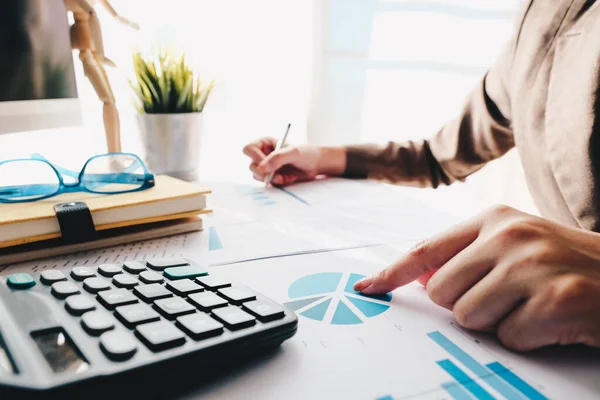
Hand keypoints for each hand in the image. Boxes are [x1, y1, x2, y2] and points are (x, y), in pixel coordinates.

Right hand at [242, 137, 345, 184]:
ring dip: (272, 178)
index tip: (267, 165)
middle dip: (265, 173)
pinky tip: (289, 178)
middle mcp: (263, 154)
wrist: (316, 164)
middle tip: (278, 175)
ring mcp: (267, 166)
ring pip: (257, 176)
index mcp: (265, 143)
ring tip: (286, 176)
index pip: (249, 149)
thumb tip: (261, 169)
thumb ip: (277, 159)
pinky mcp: (272, 176)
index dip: (256, 158)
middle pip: (251, 165)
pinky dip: (278, 182)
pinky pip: (267, 182)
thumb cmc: (306, 153)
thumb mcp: (293, 153)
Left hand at [354, 205, 599, 350]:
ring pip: (467, 317)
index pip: (426, 249)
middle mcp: (509, 235)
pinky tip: (552, 320)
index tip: (367, 287)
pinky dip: (527, 339)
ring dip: (496, 323)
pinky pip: (507, 338)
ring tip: (531, 306)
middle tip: (507, 297)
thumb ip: (467, 256)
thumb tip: (416, 277)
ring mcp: (532, 265)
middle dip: (466, 305)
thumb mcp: (516, 245)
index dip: (392, 271)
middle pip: (440, 292)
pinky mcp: (555, 300)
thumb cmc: (565, 265)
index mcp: (494, 219)